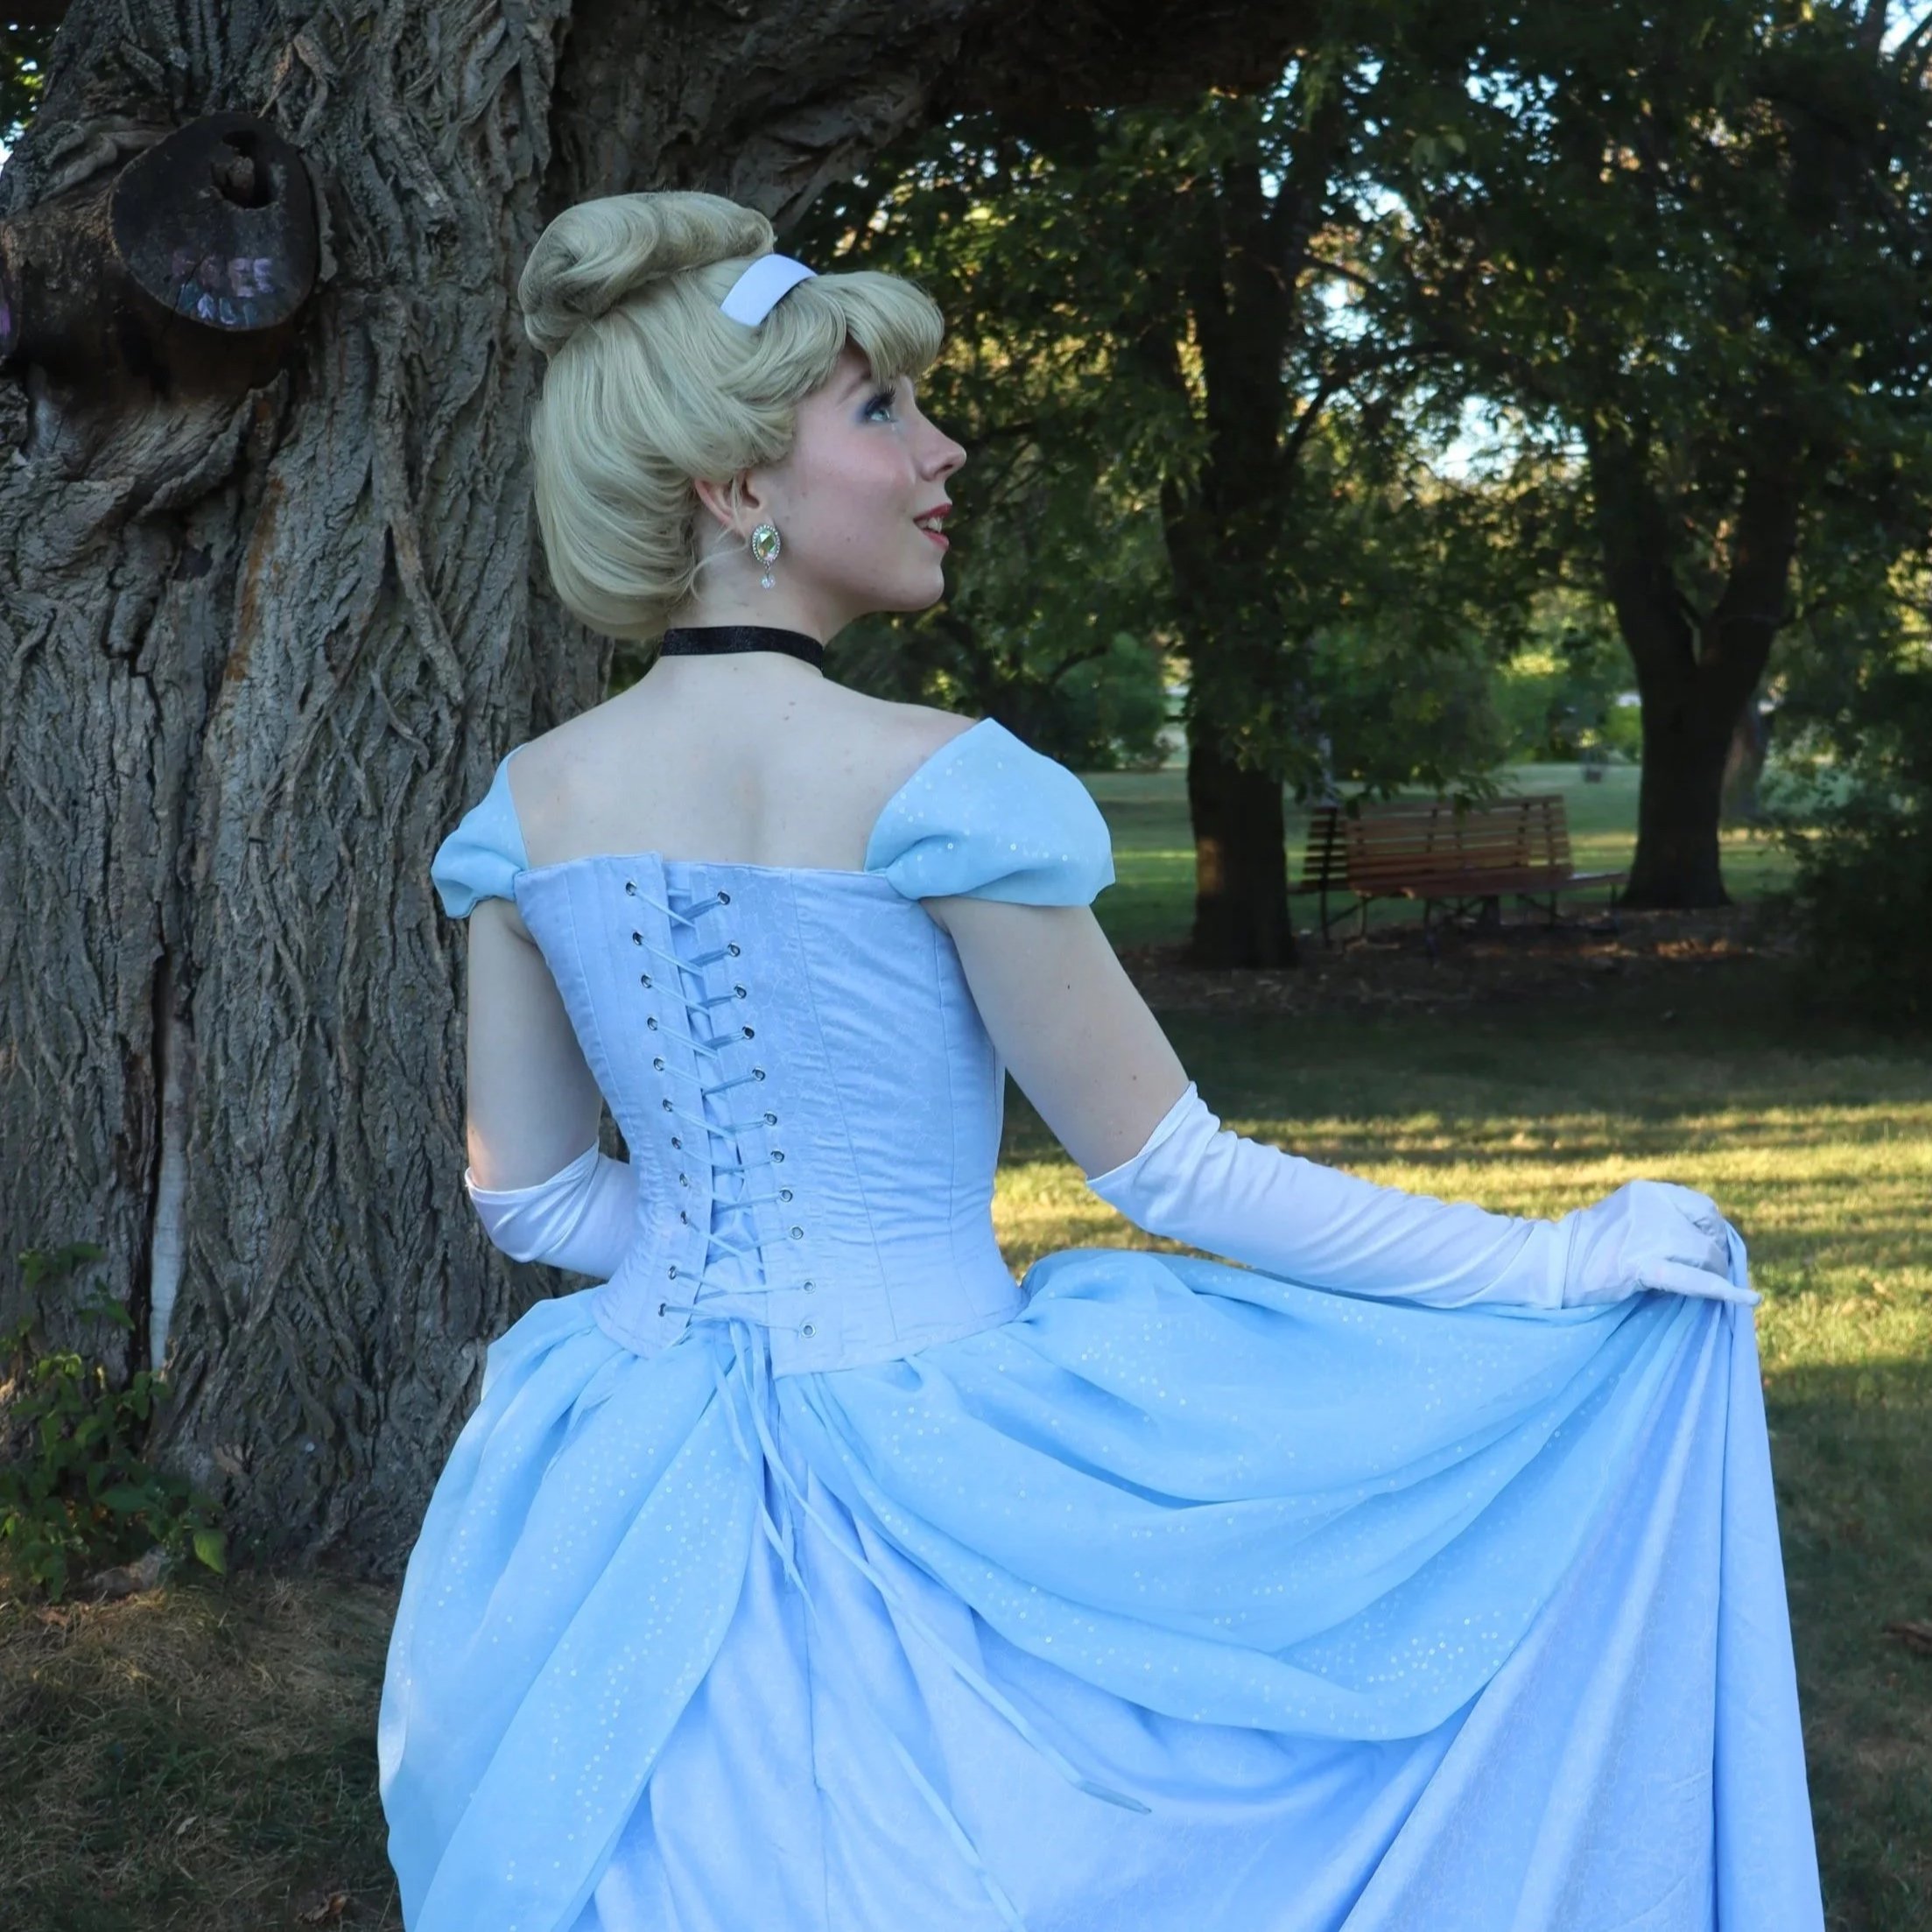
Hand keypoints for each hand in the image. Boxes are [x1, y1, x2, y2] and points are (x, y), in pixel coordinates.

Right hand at [1560, 1180, 1758, 1307]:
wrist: (1553, 1262)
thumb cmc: (1590, 1245)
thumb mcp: (1627, 1216)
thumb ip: (1660, 1219)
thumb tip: (1706, 1239)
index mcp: (1647, 1192)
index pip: (1703, 1208)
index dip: (1715, 1231)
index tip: (1711, 1249)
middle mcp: (1650, 1207)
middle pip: (1706, 1234)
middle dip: (1715, 1257)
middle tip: (1709, 1275)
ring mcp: (1645, 1235)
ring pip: (1703, 1256)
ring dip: (1713, 1274)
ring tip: (1707, 1288)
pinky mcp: (1640, 1266)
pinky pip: (1691, 1279)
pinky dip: (1721, 1290)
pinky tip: (1747, 1298)